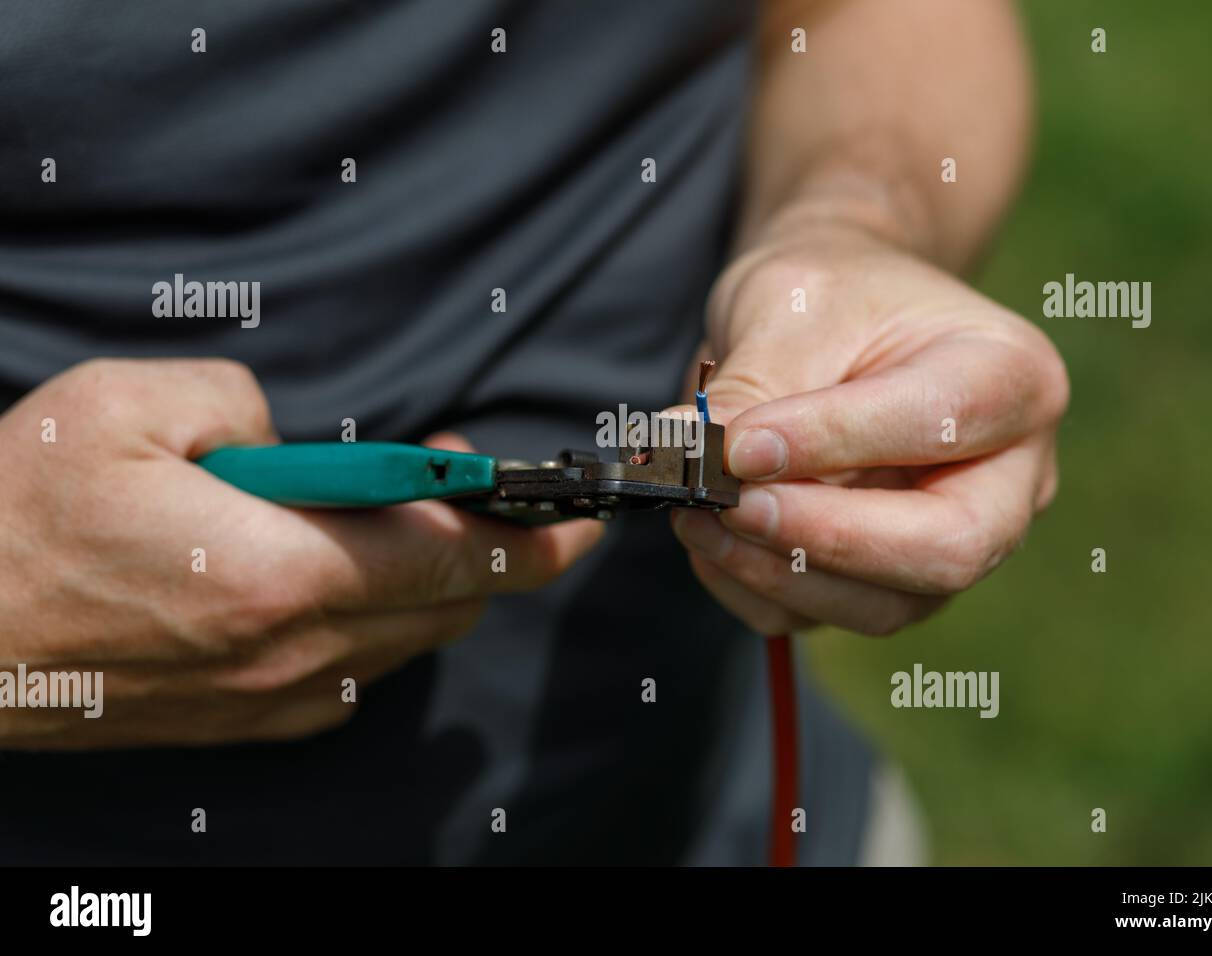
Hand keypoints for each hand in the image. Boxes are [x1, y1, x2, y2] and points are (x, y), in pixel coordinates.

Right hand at [0, 359, 602, 747]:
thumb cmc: (13, 524)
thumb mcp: (123, 409)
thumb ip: (239, 402)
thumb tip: (288, 437)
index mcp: (280, 576)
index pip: (456, 562)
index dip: (533, 539)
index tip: (581, 520)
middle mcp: (294, 655)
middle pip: (448, 610)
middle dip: (485, 553)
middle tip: (472, 494)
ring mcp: (272, 700)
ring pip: (407, 645)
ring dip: (427, 587)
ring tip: (394, 524)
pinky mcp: (246, 722)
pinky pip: (355, 672)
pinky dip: (376, 622)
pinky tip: (333, 577)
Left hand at [672, 213, 1068, 635]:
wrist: (835, 316)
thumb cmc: (832, 295)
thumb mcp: (790, 303)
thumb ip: (753, 382)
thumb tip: (687, 455)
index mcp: (1012, 378)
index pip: (940, 424)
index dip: (834, 442)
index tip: (740, 443)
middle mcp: (1009, 478)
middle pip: (945, 550)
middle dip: (821, 538)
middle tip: (727, 504)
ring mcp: (958, 542)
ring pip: (884, 605)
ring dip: (775, 571)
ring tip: (697, 513)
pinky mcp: (895, 583)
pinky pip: (828, 617)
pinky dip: (756, 589)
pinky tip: (710, 539)